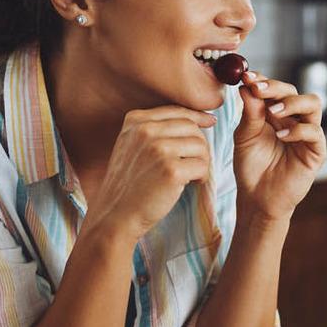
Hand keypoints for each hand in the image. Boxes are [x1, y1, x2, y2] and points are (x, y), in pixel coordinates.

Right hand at [85, 106, 215, 236]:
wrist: (115, 215)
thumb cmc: (128, 184)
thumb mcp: (132, 146)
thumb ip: (156, 130)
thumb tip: (202, 119)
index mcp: (135, 121)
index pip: (177, 111)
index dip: (197, 116)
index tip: (211, 122)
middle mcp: (145, 131)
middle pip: (191, 128)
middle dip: (199, 146)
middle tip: (193, 164)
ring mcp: (158, 149)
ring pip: (200, 146)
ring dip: (201, 162)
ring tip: (190, 176)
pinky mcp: (171, 170)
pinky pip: (202, 166)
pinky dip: (201, 176)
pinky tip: (190, 184)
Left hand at [233, 71, 326, 220]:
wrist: (257, 198)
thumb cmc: (251, 167)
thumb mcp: (244, 137)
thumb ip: (249, 113)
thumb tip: (246, 85)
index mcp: (276, 113)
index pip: (275, 88)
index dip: (263, 80)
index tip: (246, 76)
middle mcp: (294, 119)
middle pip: (294, 91)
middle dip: (275, 87)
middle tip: (258, 89)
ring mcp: (307, 134)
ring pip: (313, 103)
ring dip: (292, 102)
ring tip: (272, 112)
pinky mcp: (316, 151)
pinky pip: (314, 132)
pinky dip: (297, 130)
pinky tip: (280, 136)